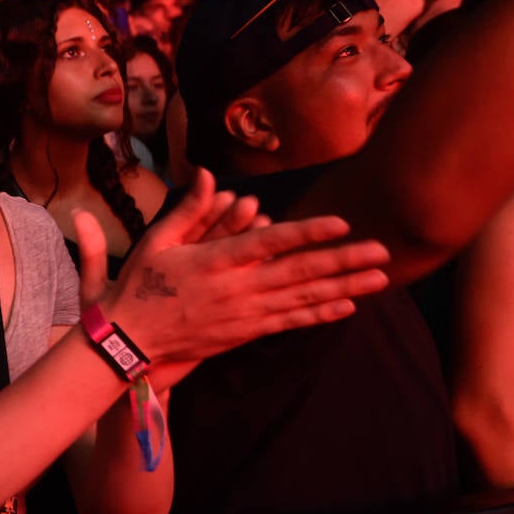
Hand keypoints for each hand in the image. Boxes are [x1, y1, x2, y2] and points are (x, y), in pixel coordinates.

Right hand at [90, 169, 389, 364]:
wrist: (131, 340)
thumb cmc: (140, 285)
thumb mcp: (157, 241)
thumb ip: (188, 208)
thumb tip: (206, 174)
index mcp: (215, 261)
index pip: (270, 243)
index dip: (307, 233)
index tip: (341, 223)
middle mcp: (237, 288)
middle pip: (299, 272)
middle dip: (343, 261)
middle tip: (382, 251)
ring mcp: (244, 314)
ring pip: (302, 299)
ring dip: (344, 288)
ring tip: (379, 278)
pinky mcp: (245, 333)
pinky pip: (290, 322)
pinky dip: (320, 314)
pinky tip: (348, 306)